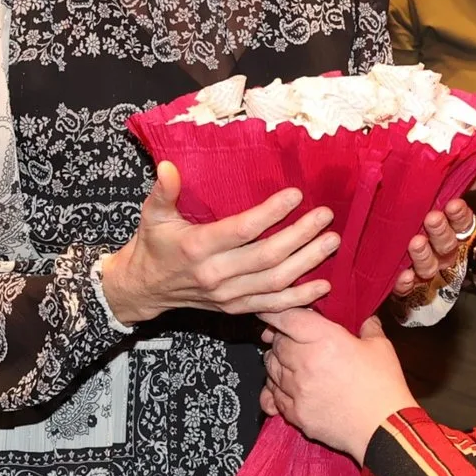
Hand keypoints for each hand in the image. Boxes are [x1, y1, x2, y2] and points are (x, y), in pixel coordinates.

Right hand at [96, 164, 337, 325]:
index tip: (296, 195)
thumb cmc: (152, 245)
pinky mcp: (235, 309)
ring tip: (331, 242)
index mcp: (197, 247)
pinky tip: (323, 285)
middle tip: (325, 216)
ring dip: (308, 263)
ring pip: (276, 282)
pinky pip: (273, 306)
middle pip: (267, 257)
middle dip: (301, 236)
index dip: (271, 214)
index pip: (242, 230)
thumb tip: (167, 166)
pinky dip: (300, 298)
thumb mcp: (152, 215)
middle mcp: (215, 275)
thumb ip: (163, 191)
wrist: (144, 289)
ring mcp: (228, 296)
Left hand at [259, 310, 412, 462]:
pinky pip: (274, 396)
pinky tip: (285, 387)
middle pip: (276, 344)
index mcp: (325, 340)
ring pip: (272, 369)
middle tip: (288, 338)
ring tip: (287, 361)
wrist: (384, 429)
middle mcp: (305, 362)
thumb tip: (364, 317)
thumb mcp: (380, 347)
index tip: (271, 312)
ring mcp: (298, 390)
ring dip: (276, 363)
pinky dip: (276, 389)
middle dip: (279, 339)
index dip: (276, 314)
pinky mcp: (296, 414)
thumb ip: (367, 326)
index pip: (287, 319)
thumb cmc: (384, 388)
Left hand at [388, 155, 475, 298]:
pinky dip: (406, 282)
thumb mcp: (441, 179)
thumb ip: (473, 173)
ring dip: (425, 256)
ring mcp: (419, 262)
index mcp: (448, 223)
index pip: (462, 223)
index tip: (453, 204)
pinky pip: (406, 286)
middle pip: (447, 247)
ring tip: (415, 242)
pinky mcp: (398, 277)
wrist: (370, 210)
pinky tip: (403, 275)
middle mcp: (436, 245)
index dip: (460, 216)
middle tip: (431, 219)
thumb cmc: (412, 196)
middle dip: (441, 233)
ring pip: (430, 267)